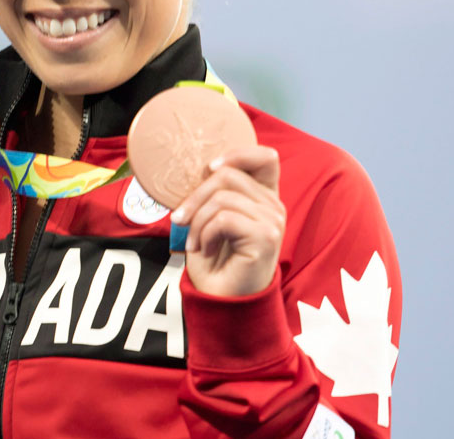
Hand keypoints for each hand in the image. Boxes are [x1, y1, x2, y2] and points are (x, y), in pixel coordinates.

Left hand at [170, 145, 284, 297]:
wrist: (220, 299)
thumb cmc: (214, 258)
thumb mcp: (209, 216)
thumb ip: (214, 191)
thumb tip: (200, 168)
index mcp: (263, 197)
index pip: (265, 157)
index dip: (236, 155)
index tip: (209, 170)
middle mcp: (274, 206)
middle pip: (228, 175)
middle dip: (195, 197)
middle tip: (180, 220)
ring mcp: (273, 221)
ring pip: (222, 197)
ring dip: (197, 221)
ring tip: (195, 241)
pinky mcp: (266, 236)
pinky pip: (223, 218)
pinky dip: (204, 233)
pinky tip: (205, 250)